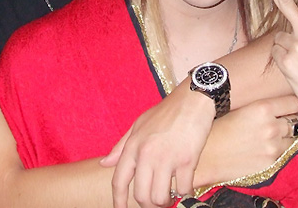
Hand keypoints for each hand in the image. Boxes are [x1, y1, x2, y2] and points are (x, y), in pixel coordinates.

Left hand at [101, 82, 214, 207]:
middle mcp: (147, 154)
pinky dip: (185, 192)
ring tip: (170, 196)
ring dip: (166, 201)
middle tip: (156, 202)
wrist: (193, 100)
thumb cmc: (166, 112)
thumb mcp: (139, 124)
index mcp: (133, 146)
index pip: (119, 181)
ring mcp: (167, 158)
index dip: (118, 201)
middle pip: (141, 196)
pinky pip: (183, 189)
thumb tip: (104, 163)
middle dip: (148, 205)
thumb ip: (121, 146)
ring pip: (160, 197)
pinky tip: (186, 186)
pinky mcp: (187, 160)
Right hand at [198, 95, 297, 185]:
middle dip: (291, 121)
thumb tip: (280, 104)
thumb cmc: (217, 128)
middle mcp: (271, 127)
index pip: (294, 103)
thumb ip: (262, 106)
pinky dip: (279, 150)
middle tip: (281, 121)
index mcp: (263, 108)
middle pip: (297, 121)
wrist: (206, 156)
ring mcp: (273, 147)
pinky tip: (264, 148)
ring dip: (287, 137)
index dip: (291, 105)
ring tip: (271, 136)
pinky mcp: (271, 163)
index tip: (287, 107)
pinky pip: (285, 154)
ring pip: (294, 139)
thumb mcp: (240, 108)